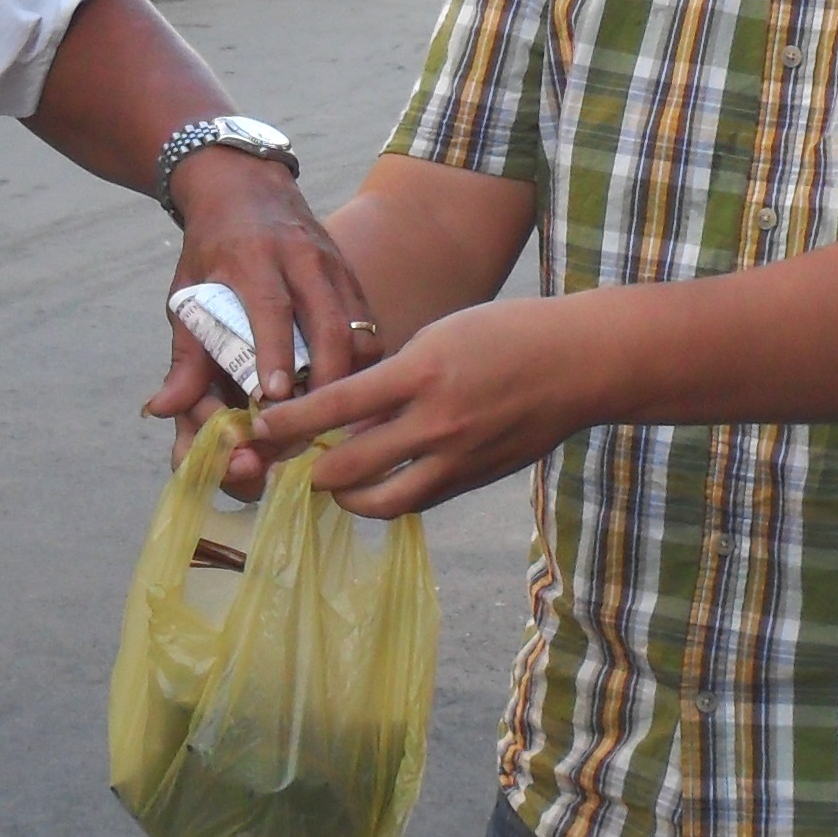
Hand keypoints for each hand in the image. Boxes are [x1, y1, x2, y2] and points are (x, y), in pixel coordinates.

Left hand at [145, 147, 381, 446]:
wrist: (244, 184)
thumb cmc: (210, 248)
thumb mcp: (186, 292)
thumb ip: (184, 354)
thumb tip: (162, 409)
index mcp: (252, 257)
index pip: (270, 309)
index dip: (276, 354)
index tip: (277, 397)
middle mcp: (300, 257)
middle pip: (327, 323)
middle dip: (325, 378)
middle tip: (311, 424)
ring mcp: (333, 265)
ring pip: (357, 327)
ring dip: (350, 377)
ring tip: (333, 418)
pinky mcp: (352, 275)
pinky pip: (368, 325)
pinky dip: (362, 364)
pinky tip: (350, 394)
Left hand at [246, 292, 599, 517]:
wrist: (579, 365)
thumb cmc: (506, 335)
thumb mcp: (440, 336)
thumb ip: (391, 379)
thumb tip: (343, 420)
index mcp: (421, 372)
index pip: (335, 407)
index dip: (288, 424)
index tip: (259, 427)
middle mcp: (436, 422)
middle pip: (347, 468)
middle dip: (309, 470)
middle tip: (290, 462)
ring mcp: (458, 458)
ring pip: (380, 501)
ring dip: (346, 497)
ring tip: (333, 483)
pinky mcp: (474, 480)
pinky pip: (417, 500)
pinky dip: (389, 496)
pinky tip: (379, 483)